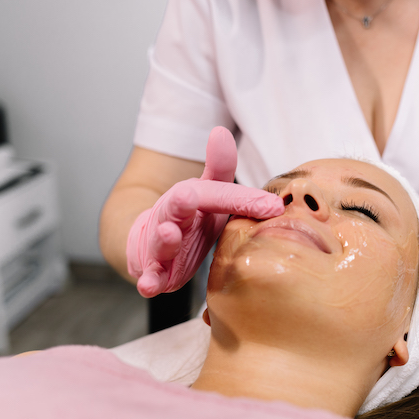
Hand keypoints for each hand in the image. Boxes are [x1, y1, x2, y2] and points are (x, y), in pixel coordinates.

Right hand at [127, 126, 283, 297]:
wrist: (145, 240)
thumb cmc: (187, 218)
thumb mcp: (206, 192)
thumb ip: (219, 168)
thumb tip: (221, 131)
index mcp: (190, 198)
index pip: (217, 194)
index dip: (242, 199)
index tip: (274, 206)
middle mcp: (171, 218)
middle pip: (175, 208)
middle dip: (180, 203)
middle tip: (187, 197)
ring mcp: (159, 245)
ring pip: (160, 243)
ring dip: (164, 240)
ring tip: (168, 234)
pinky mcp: (151, 271)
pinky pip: (148, 277)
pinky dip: (147, 282)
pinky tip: (149, 287)